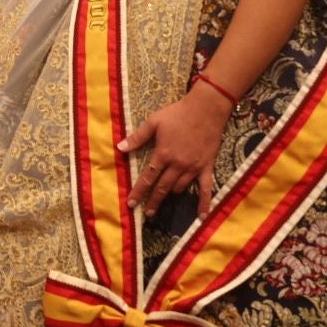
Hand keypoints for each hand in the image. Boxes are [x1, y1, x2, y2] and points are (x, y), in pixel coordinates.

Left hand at [119, 85, 232, 215]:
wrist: (205, 110)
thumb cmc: (177, 114)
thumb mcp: (153, 122)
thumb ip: (137, 137)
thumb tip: (119, 148)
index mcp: (163, 154)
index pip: (147, 178)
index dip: (139, 192)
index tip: (131, 204)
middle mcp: (177, 165)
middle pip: (162, 187)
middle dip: (152, 201)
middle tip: (146, 213)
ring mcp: (193, 168)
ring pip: (179, 188)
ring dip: (170, 195)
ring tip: (163, 201)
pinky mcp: (206, 168)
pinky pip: (206, 189)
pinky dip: (204, 203)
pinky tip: (202, 217)